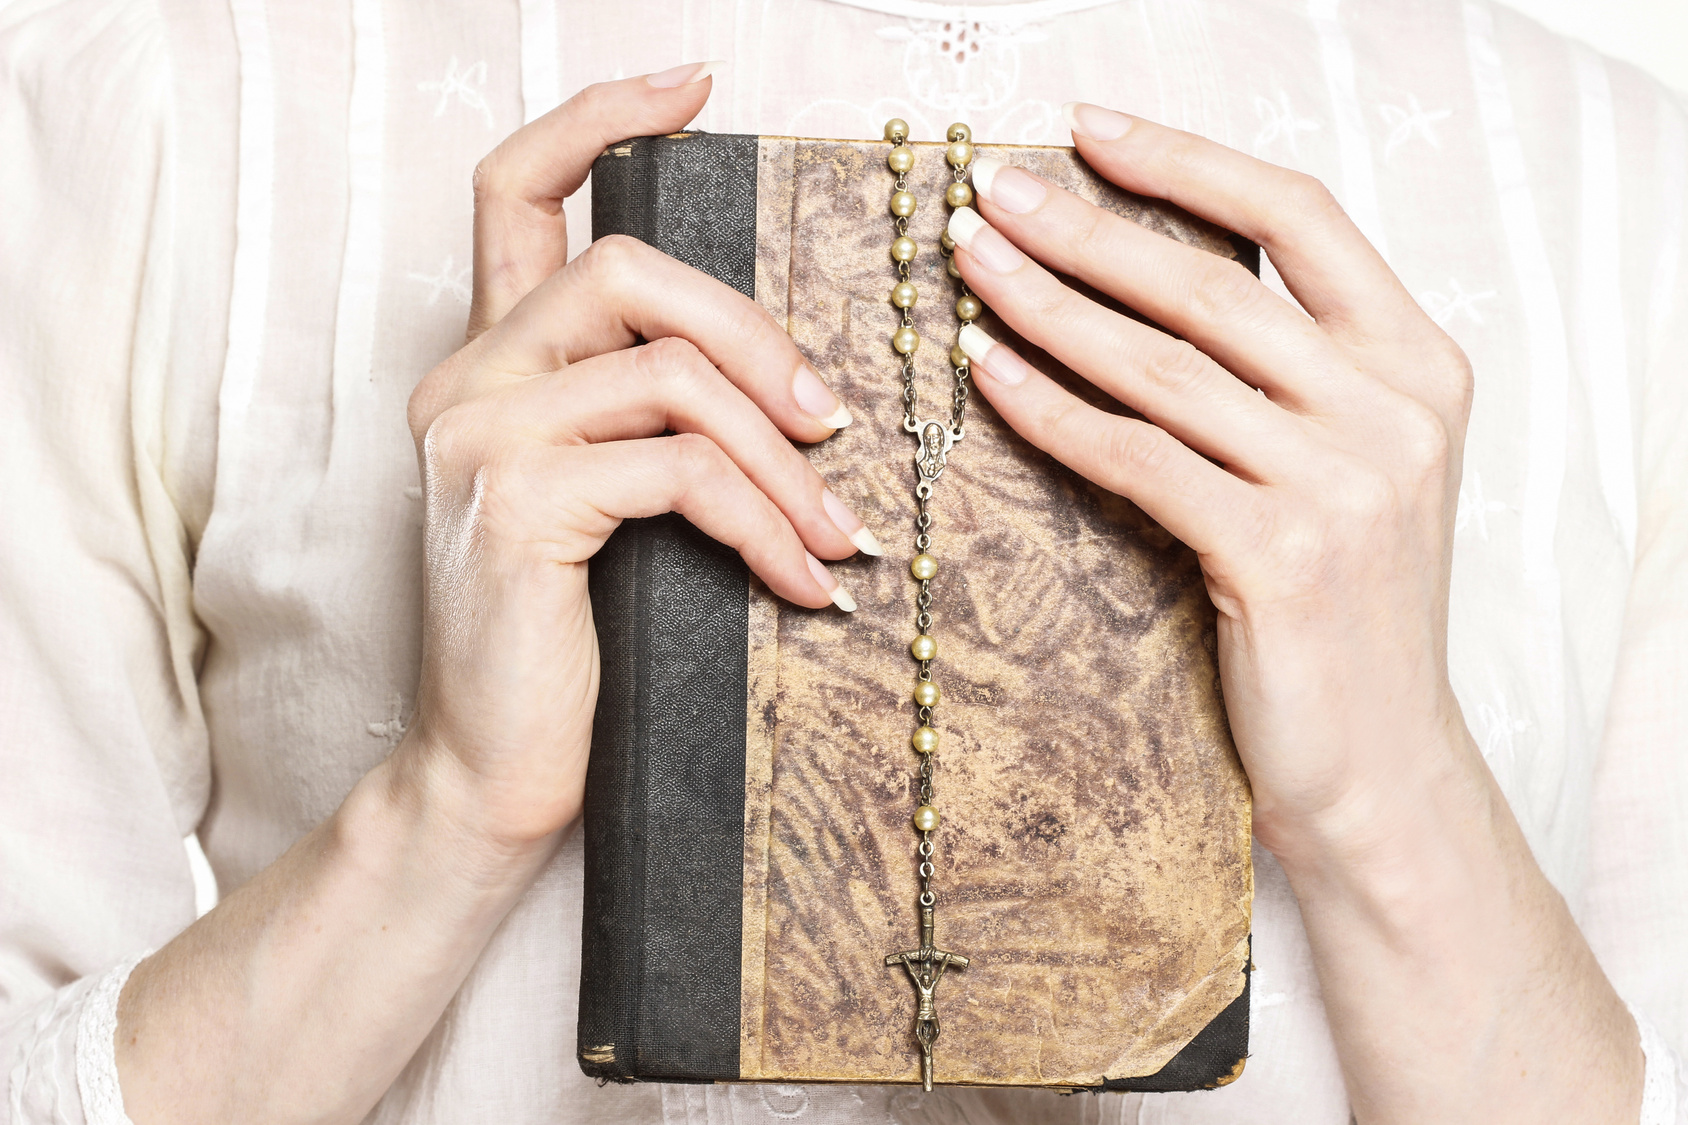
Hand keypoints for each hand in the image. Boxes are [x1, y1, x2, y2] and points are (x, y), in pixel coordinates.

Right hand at [398, 67, 876, 852]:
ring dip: (783, 460)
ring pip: (673, 375)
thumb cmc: (568, 642)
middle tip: (834, 428)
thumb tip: (793, 393)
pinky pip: (680, 470)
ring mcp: (481, 436)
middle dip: (759, 340)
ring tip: (838, 536)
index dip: (601, 115)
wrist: (492, 771)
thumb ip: (656, 423)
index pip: (518, 188)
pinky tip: (803, 585)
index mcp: (491, 362)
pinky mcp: (518, 505)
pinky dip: (765, 524)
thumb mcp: (614, 508)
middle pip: (630, 270)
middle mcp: (467, 378)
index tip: (694, 85)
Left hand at [948, 103, 1639, 1124]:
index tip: (1086, 129)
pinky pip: (1135, 456)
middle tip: (987, 196)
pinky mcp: (1280, 554)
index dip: (1184, 162)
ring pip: (1159, 364)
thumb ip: (1282, 371)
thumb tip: (1136, 270)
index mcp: (1418, 362)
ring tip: (967, 266)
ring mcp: (1343, 481)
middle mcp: (1394, 407)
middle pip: (1209, 283)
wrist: (1381, 762)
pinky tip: (985, 373)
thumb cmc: (1341, 609)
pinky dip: (1049, 408)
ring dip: (1045, 306)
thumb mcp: (1343, 466)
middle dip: (1082, 230)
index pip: (1298, 216)